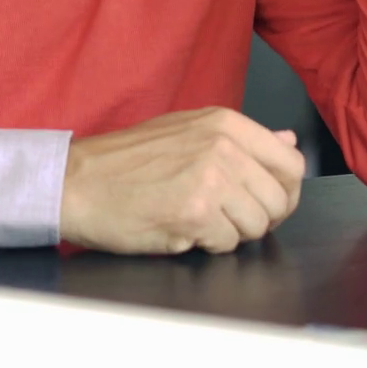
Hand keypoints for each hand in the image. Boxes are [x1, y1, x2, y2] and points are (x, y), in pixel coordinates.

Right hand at [58, 107, 305, 254]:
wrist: (75, 182)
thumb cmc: (122, 162)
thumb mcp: (186, 131)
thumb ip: (241, 140)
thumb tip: (288, 141)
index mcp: (224, 122)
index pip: (291, 163)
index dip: (284, 192)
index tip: (265, 203)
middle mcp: (223, 145)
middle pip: (279, 200)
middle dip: (256, 219)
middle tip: (223, 218)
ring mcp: (211, 178)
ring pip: (256, 226)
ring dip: (230, 233)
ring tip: (196, 219)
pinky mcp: (195, 212)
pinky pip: (226, 244)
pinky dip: (206, 245)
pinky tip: (179, 227)